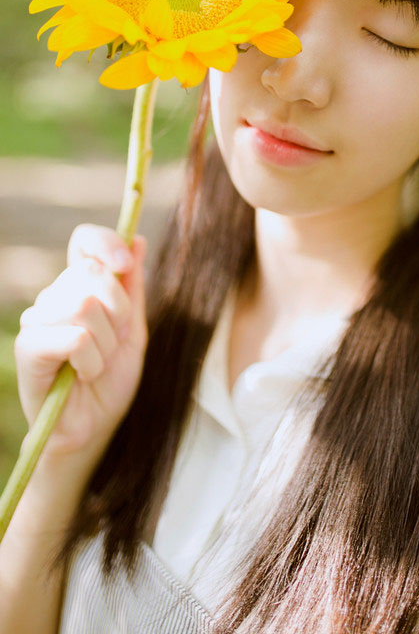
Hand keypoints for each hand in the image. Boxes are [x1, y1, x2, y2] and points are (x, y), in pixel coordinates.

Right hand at [14, 224, 147, 458]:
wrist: (92, 429)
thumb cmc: (110, 382)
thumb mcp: (133, 331)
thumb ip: (133, 287)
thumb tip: (138, 241)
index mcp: (78, 288)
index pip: (84, 242)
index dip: (106, 243)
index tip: (125, 264)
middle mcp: (53, 298)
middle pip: (93, 274)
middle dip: (119, 313)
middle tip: (112, 344)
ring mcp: (37, 321)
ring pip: (85, 306)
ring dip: (106, 343)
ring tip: (96, 364)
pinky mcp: (29, 348)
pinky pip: (75, 337)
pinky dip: (91, 360)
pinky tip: (82, 374)